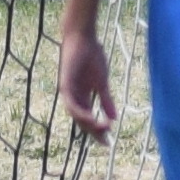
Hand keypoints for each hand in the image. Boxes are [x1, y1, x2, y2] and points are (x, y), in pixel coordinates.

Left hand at [56, 20, 118, 139]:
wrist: (83, 38)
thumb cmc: (92, 56)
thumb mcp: (102, 83)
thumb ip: (106, 100)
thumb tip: (114, 118)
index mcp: (82, 96)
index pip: (88, 118)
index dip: (97, 130)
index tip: (108, 141)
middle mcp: (73, 97)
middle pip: (81, 120)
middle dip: (93, 131)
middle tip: (105, 141)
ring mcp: (68, 91)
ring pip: (76, 115)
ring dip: (89, 124)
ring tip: (103, 129)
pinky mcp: (65, 84)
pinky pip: (71, 104)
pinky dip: (81, 112)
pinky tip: (91, 118)